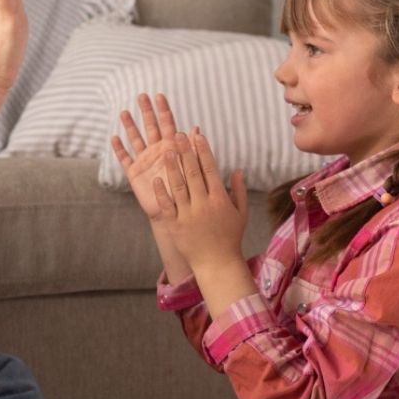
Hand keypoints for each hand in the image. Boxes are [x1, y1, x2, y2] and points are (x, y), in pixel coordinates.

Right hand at [111, 93, 181, 220]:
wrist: (178, 213)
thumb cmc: (189, 192)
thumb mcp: (192, 168)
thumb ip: (192, 148)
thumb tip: (196, 128)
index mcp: (173, 148)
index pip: (168, 124)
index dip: (164, 110)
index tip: (159, 95)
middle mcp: (158, 151)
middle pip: (150, 127)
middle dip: (146, 111)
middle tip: (141, 95)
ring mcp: (145, 161)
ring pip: (136, 139)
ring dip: (130, 126)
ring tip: (124, 112)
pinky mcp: (135, 174)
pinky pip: (125, 159)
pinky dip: (119, 149)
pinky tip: (114, 138)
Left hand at [154, 127, 249, 273]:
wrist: (216, 263)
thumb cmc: (230, 237)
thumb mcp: (241, 213)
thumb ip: (239, 190)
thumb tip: (238, 169)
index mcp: (220, 199)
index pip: (210, 169)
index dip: (203, 151)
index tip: (197, 135)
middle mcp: (203, 204)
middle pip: (192, 173)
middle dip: (185, 152)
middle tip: (178, 134)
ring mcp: (188, 214)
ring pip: (178, 186)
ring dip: (172, 166)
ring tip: (166, 149)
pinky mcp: (175, 225)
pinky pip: (167, 205)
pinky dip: (162, 192)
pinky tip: (157, 179)